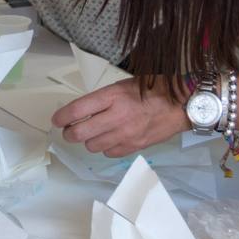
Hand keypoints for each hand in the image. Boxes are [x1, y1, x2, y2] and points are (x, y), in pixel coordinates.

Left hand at [51, 78, 187, 156]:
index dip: (62, 117)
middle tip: (69, 130)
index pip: (77, 110)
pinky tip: (109, 139)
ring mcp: (126, 134)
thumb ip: (103, 99)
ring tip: (93, 133)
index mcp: (113, 96)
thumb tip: (82, 111)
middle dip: (69, 133)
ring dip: (88, 141)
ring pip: (92, 146)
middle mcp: (117, 116)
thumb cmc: (151, 89)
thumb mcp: (124, 85)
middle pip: (79, 133)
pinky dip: (105, 148)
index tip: (57, 119)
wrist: (181, 104)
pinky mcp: (134, 147)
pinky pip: (109, 153)